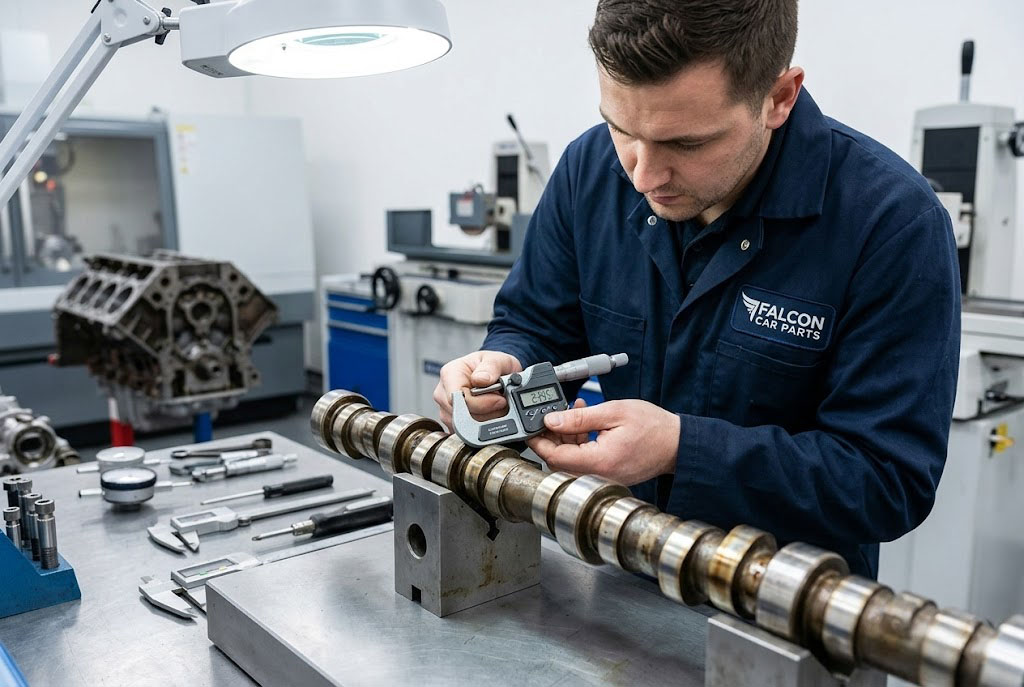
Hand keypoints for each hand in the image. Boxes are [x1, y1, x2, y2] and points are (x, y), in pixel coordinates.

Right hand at [433, 350, 522, 429]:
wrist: (495, 375)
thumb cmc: (492, 366)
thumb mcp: (497, 359)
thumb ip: (491, 367)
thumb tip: (481, 379)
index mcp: (450, 374)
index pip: (457, 398)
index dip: (482, 403)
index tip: (500, 399)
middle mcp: (443, 394)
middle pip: (462, 416)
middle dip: (488, 412)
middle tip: (502, 401)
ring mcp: (446, 411)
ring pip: (468, 428)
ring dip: (489, 420)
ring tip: (496, 405)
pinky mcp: (454, 425)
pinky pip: (470, 434)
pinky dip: (486, 427)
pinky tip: (491, 414)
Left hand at [527, 399, 679, 485]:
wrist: (677, 444)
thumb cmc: (653, 427)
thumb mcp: (613, 412)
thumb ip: (579, 418)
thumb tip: (551, 421)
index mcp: (599, 461)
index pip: (554, 457)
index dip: (539, 441)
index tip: (531, 427)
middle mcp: (599, 475)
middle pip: (559, 461)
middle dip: (552, 437)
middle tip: (553, 415)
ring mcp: (603, 477)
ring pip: (570, 461)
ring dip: (566, 438)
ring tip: (575, 413)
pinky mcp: (607, 475)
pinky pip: (584, 462)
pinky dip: (579, 443)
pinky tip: (585, 424)